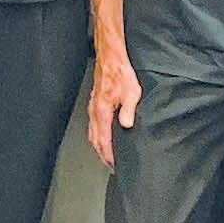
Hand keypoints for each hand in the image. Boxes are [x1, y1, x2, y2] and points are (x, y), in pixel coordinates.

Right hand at [87, 48, 141, 169]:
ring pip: (92, 133)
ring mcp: (93, 107)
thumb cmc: (120, 72)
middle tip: (111, 165)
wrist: (110, 57)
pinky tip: (102, 135)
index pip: (103, 140)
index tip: (115, 165)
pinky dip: (96, 135)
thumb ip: (128, 110)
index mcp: (102, 111)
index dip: (109, 155)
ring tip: (107, 155)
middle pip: (95, 140)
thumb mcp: (131, 92)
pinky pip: (92, 124)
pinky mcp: (94, 103)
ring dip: (99, 146)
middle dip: (102, 155)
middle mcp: (95, 111)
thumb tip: (126, 125)